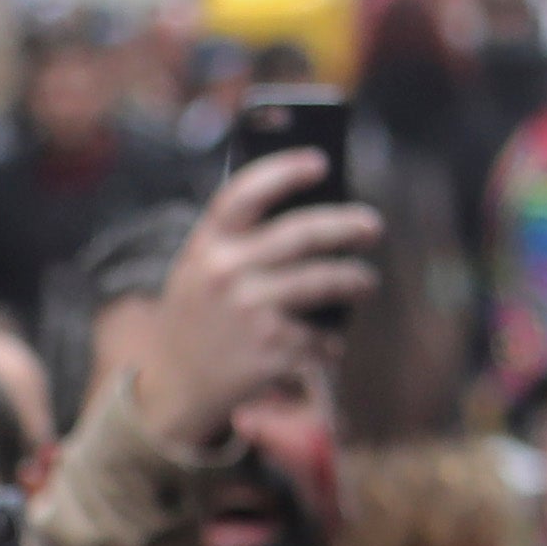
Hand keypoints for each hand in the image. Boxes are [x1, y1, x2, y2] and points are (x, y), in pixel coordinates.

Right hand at [132, 152, 376, 454]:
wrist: (174, 384)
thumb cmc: (201, 315)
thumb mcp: (200, 270)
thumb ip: (241, 242)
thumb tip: (318, 210)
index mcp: (207, 245)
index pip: (246, 193)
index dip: (284, 171)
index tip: (319, 161)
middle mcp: (226, 272)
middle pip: (304, 233)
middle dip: (348, 225)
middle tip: (371, 226)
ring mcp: (250, 311)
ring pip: (326, 280)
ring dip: (356, 279)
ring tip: (365, 281)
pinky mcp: (273, 349)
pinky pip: (325, 335)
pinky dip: (331, 340)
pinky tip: (326, 342)